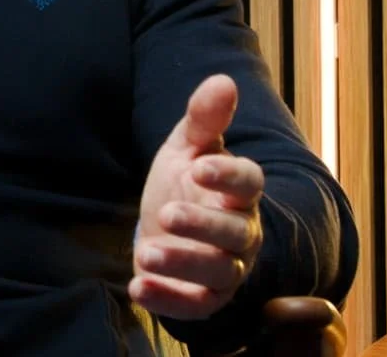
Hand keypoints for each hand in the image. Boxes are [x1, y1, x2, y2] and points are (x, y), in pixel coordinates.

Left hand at [131, 74, 264, 319]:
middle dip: (203, 226)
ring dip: (183, 264)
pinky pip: (195, 304)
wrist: (166, 224)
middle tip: (166, 214)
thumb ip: (204, 118)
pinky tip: (137, 286)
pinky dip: (168, 299)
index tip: (199, 166)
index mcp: (239, 191)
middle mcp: (241, 232)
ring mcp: (226, 267)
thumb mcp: (186, 146)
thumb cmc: (184, 181)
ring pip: (218, 272)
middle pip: (235, 233)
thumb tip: (223, 80)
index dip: (228, 176)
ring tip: (146, 253)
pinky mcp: (204, 296)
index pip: (249, 183)